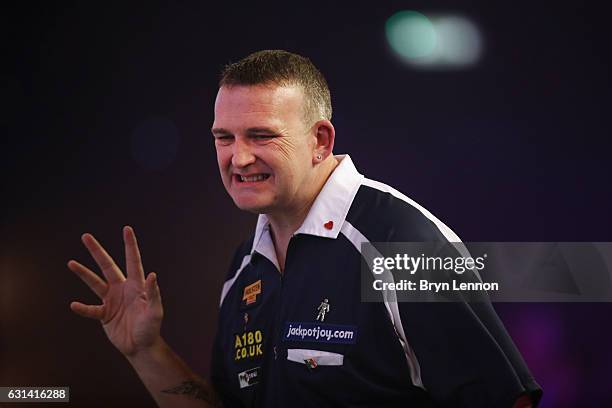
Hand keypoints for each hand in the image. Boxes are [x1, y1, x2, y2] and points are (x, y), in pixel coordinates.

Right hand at [69, 226, 163, 356]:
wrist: (141, 347)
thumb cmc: (151, 328)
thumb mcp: (154, 311)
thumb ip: (153, 294)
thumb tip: (153, 275)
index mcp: (136, 285)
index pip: (133, 261)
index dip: (130, 245)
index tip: (126, 229)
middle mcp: (122, 289)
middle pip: (107, 266)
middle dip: (97, 251)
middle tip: (86, 236)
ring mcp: (112, 300)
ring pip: (95, 283)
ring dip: (83, 273)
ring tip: (71, 263)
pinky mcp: (104, 314)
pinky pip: (91, 309)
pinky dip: (82, 308)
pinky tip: (74, 305)